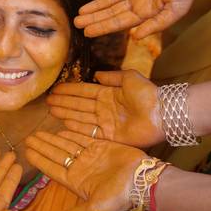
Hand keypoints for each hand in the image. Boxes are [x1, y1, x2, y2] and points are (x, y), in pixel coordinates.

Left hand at [25, 130, 144, 210]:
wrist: (141, 181)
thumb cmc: (118, 197)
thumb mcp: (92, 209)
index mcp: (75, 182)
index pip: (51, 169)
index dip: (39, 160)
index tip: (25, 152)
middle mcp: (80, 168)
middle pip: (56, 155)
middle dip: (42, 146)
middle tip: (28, 137)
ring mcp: (90, 156)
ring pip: (67, 145)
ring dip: (53, 139)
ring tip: (39, 132)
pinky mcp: (102, 145)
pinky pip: (82, 137)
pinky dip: (71, 133)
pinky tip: (60, 129)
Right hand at [48, 70, 162, 147]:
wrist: (162, 114)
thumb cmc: (148, 94)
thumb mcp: (130, 78)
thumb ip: (112, 76)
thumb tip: (97, 74)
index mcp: (109, 94)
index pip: (84, 91)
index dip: (70, 90)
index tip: (56, 89)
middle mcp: (105, 109)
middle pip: (79, 105)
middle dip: (64, 102)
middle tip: (47, 101)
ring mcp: (106, 123)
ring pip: (81, 117)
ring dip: (66, 113)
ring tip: (51, 110)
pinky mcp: (110, 136)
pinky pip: (89, 131)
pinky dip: (76, 127)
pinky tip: (64, 123)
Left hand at [75, 0, 210, 37]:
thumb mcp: (176, 7)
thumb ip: (157, 23)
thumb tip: (137, 37)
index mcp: (146, 12)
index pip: (119, 22)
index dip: (102, 26)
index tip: (86, 32)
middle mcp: (138, 2)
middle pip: (110, 11)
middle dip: (93, 17)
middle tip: (75, 22)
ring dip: (94, 5)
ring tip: (79, 11)